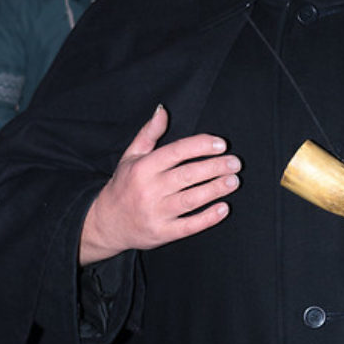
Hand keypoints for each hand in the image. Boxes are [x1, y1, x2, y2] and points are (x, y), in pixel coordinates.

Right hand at [79, 105, 240, 264]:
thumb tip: (163, 110)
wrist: (108, 223)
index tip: (221, 144)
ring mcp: (156, 213)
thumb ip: (148, 134)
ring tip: (234, 181)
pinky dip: (208, 218)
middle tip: (235, 163)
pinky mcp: (163, 233)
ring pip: (191, 199)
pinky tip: (224, 208)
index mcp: (143, 167)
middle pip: (188, 175)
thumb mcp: (131, 156)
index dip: (201, 146)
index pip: (177, 152)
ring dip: (215, 189)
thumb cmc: (124, 186)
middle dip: (215, 167)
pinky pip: (189, 225)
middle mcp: (149, 189)